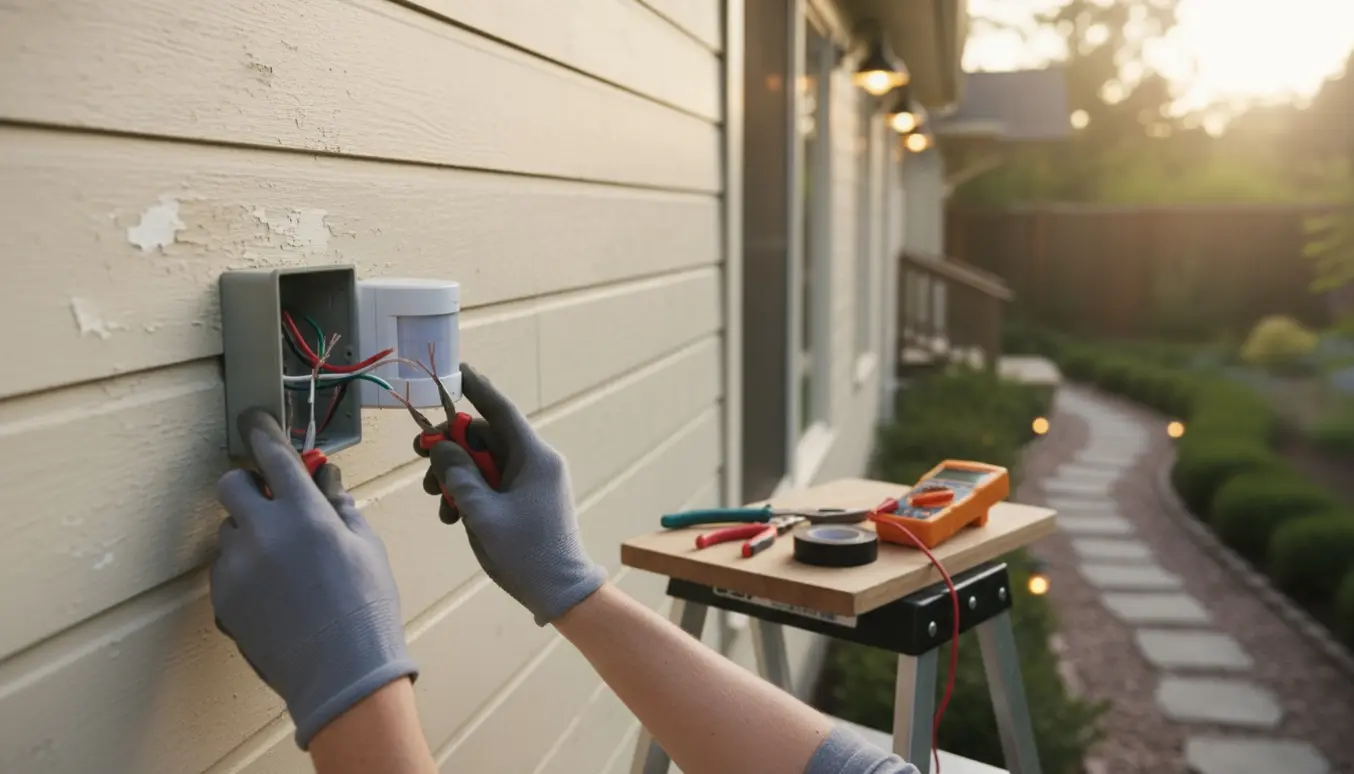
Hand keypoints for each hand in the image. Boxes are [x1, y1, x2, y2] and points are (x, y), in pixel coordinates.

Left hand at [212, 408, 417, 749]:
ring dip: (249, 534)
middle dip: (246, 485)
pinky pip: (226, 570)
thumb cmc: (366, 608)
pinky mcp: (222, 599)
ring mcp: (237, 567)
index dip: (261, 432)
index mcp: (305, 513)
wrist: (341, 673)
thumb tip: (326, 482)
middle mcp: (263, 532)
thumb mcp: (367, 548)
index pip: (273, 456)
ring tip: (283, 565)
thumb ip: (340, 508)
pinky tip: (276, 595)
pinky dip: (245, 572)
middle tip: (269, 502)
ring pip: (229, 531)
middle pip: (230, 485)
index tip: (252, 420)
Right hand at [422, 364, 606, 625]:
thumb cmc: (526, 553)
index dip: (478, 389)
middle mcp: (536, 462)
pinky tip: (452, 516)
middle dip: (450, 447)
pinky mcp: (526, 499)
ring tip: (436, 502)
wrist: (560, 592)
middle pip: (486, 438)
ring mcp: (532, 481)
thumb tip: (443, 448)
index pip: (501, 411)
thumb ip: (458, 475)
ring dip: (455, 475)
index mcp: (535, 457)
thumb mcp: (482, 514)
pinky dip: (469, 493)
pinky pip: (492, 483)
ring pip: (484, 462)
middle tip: (419, 456)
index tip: (457, 370)